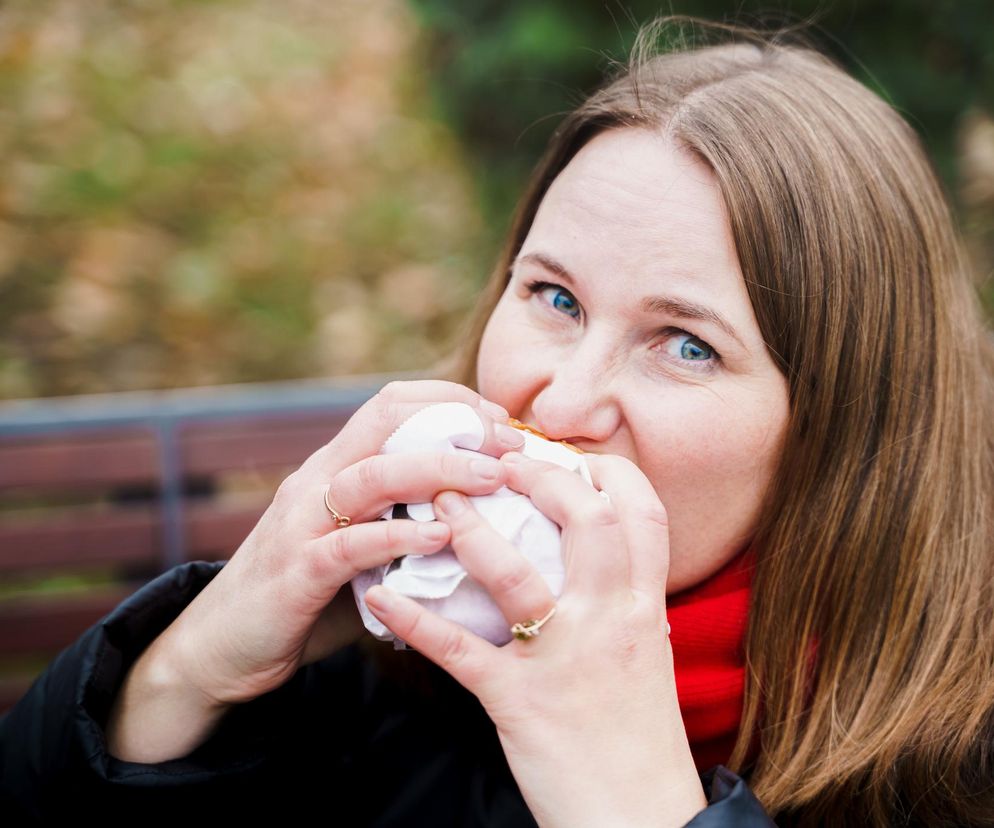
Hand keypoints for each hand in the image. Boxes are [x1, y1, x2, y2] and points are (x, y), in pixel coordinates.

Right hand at [154, 380, 524, 706]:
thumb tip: (477, 520)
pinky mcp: (295, 572)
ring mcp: (302, 524)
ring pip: (372, 475)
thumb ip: (401, 524)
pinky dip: (398, 535)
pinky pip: (350, 544)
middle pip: (387, 424)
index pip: (392, 405)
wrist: (218, 650)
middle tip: (512, 446)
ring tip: (492, 479)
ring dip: (438, 470)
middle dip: (457, 425)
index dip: (452, 401)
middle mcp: (316, 482)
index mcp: (334, 469)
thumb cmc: (303, 598)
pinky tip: (440, 535)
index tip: (502, 422)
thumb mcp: (357, 547)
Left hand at [364, 452, 707, 827]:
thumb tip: (593, 556)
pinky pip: (460, 652)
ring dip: (470, 531)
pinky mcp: (521, 701)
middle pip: (587, 520)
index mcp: (645, 606)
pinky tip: (381, 596)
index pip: (643, 512)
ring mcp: (564, 658)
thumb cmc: (639, 735)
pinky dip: (417, 620)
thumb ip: (621, 600)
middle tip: (497, 463)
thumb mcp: (644, 653)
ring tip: (436, 501)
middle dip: (541, 477)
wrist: (641, 818)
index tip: (568, 453)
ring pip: (517, 575)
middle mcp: (611, 620)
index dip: (607, 471)